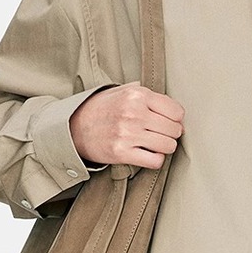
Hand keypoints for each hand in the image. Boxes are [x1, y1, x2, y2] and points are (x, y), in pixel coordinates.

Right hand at [70, 82, 184, 169]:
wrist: (75, 127)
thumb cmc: (101, 109)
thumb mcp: (122, 91)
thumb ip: (147, 96)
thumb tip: (174, 111)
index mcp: (137, 95)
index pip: (176, 111)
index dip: (176, 119)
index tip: (170, 122)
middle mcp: (134, 113)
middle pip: (174, 129)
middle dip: (171, 134)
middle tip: (162, 135)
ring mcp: (128, 133)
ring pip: (168, 146)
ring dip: (164, 148)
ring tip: (155, 144)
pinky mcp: (122, 152)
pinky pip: (155, 161)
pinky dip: (155, 160)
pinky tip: (147, 154)